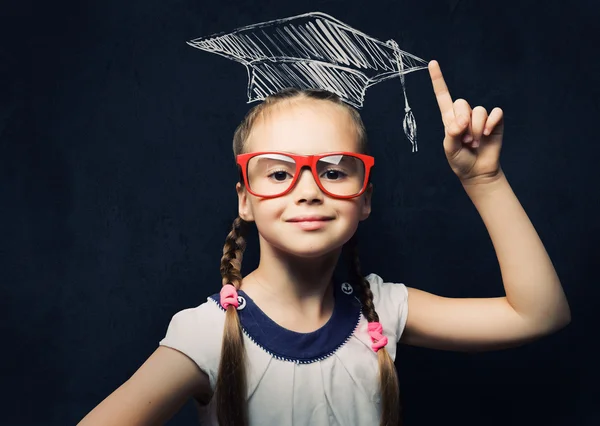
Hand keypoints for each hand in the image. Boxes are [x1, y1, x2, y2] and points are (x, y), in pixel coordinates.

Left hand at [429, 60, 503, 184]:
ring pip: (478, 110)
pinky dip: (490, 124)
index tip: (432, 63)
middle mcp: (464, 114)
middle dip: (462, 121)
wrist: (477, 171)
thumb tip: (461, 121)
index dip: (438, 79)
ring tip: (474, 142)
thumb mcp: (450, 148)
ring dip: (476, 129)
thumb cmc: (460, 160)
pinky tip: (487, 135)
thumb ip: (452, 133)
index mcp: (449, 119)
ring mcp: (480, 117)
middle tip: (465, 139)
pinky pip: (495, 113)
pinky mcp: (494, 121)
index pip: (443, 95)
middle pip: (461, 103)